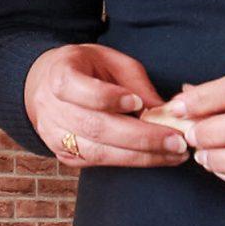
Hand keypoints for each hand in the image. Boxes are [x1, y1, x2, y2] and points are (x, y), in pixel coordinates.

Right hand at [22, 43, 187, 169]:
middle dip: (140, 137)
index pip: (76, 88)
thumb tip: (166, 111)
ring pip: (98, 152)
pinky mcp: (65, 155)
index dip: (107, 97)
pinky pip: (98, 163)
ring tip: (173, 154)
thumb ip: (136, 84)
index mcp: (60, 74)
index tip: (137, 102)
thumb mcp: (112, 62)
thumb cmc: (87, 69)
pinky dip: (130, 161)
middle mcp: (51, 107)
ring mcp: (55, 135)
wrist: (48, 85)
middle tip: (176, 140)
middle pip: (94, 127)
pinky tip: (156, 158)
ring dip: (140, 156)